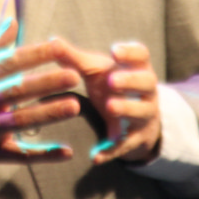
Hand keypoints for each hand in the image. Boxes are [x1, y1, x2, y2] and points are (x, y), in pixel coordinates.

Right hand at [0, 18, 81, 173]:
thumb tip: (13, 22)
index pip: (10, 61)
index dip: (36, 54)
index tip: (61, 47)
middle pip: (19, 89)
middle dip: (48, 82)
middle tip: (75, 75)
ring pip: (22, 121)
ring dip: (49, 114)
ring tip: (75, 106)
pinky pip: (20, 154)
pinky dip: (43, 155)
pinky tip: (66, 152)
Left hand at [53, 40, 162, 164]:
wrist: (132, 119)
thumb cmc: (110, 85)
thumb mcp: (95, 71)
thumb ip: (74, 58)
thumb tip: (52, 42)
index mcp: (137, 68)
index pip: (142, 55)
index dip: (130, 53)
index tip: (114, 52)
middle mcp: (145, 91)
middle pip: (146, 82)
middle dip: (130, 81)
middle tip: (112, 80)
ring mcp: (143, 116)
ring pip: (141, 112)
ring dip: (126, 109)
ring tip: (110, 107)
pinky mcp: (134, 139)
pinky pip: (125, 145)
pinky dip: (111, 151)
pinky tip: (95, 156)